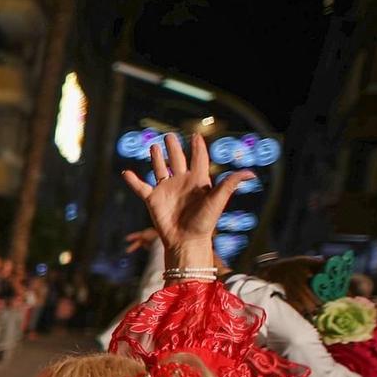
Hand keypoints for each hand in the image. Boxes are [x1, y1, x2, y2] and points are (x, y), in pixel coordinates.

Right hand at [120, 132, 247, 269]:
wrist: (186, 240)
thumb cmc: (204, 222)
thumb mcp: (218, 200)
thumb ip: (230, 184)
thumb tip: (250, 173)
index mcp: (198, 181)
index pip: (198, 159)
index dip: (198, 147)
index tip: (196, 135)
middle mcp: (181, 182)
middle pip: (177, 160)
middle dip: (174, 148)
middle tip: (170, 136)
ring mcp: (166, 190)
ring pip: (160, 169)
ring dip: (157, 158)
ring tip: (154, 146)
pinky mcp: (153, 200)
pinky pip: (141, 187)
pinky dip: (133, 181)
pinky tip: (126, 173)